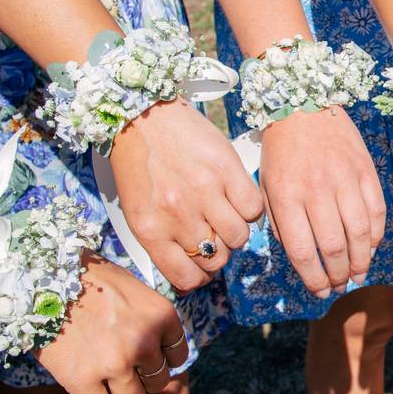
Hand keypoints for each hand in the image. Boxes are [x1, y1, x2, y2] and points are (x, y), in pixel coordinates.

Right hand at [35, 251, 187, 393]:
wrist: (43, 278)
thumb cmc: (89, 280)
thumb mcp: (133, 289)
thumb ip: (150, 319)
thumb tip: (159, 346)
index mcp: (161, 315)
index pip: (178, 355)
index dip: (162, 358)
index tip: (146, 355)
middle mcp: (144, 341)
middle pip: (158, 380)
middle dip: (143, 377)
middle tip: (122, 365)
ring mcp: (115, 363)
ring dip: (121, 392)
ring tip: (103, 375)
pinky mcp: (83, 380)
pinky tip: (85, 384)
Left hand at [109, 98, 263, 291]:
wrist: (144, 116)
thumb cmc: (139, 163)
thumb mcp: (139, 209)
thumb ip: (163, 240)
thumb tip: (192, 264)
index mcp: (151, 230)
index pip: (187, 277)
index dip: (200, 276)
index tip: (202, 266)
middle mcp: (178, 216)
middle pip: (216, 260)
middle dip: (218, 253)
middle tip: (215, 236)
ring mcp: (204, 193)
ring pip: (238, 238)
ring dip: (235, 232)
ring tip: (226, 216)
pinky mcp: (226, 171)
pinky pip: (252, 209)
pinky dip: (249, 209)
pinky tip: (237, 198)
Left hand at [259, 107, 385, 296]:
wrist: (303, 103)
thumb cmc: (280, 150)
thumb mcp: (267, 187)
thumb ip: (280, 224)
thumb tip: (301, 258)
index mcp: (286, 197)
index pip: (304, 252)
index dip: (314, 279)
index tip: (319, 292)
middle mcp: (316, 191)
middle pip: (334, 247)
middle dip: (339, 275)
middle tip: (340, 286)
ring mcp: (344, 179)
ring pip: (359, 233)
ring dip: (361, 261)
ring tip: (357, 274)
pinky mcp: (364, 170)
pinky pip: (376, 210)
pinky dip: (376, 234)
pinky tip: (370, 247)